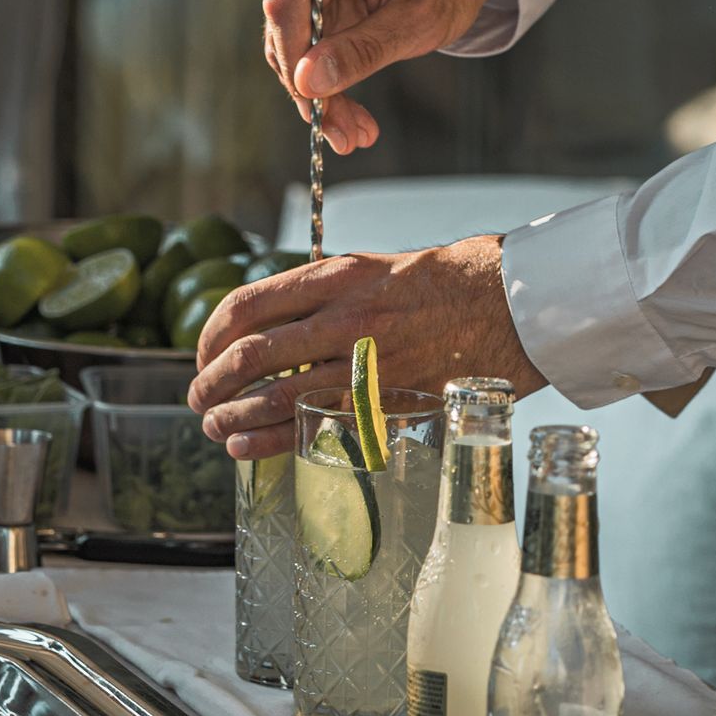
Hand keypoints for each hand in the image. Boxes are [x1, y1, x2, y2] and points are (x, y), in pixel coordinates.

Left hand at [185, 238, 542, 458]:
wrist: (517, 302)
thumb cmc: (451, 281)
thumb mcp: (380, 266)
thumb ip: (329, 293)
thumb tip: (280, 323)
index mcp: (336, 276)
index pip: (247, 306)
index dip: (210, 335)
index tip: (202, 354)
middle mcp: (344, 317)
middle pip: (250, 355)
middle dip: (211, 382)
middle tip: (197, 398)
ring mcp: (366, 363)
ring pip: (276, 396)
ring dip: (233, 417)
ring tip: (214, 429)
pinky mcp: (388, 401)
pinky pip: (318, 427)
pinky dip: (272, 441)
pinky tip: (247, 448)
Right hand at [263, 0, 506, 154]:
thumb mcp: (416, 21)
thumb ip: (361, 50)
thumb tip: (308, 82)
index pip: (287, 1)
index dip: (293, 57)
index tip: (313, 103)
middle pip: (286, 27)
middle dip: (310, 87)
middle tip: (344, 135)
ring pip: (292, 45)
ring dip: (319, 94)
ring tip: (354, 133)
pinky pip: (306, 47)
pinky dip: (326, 82)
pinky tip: (350, 117)